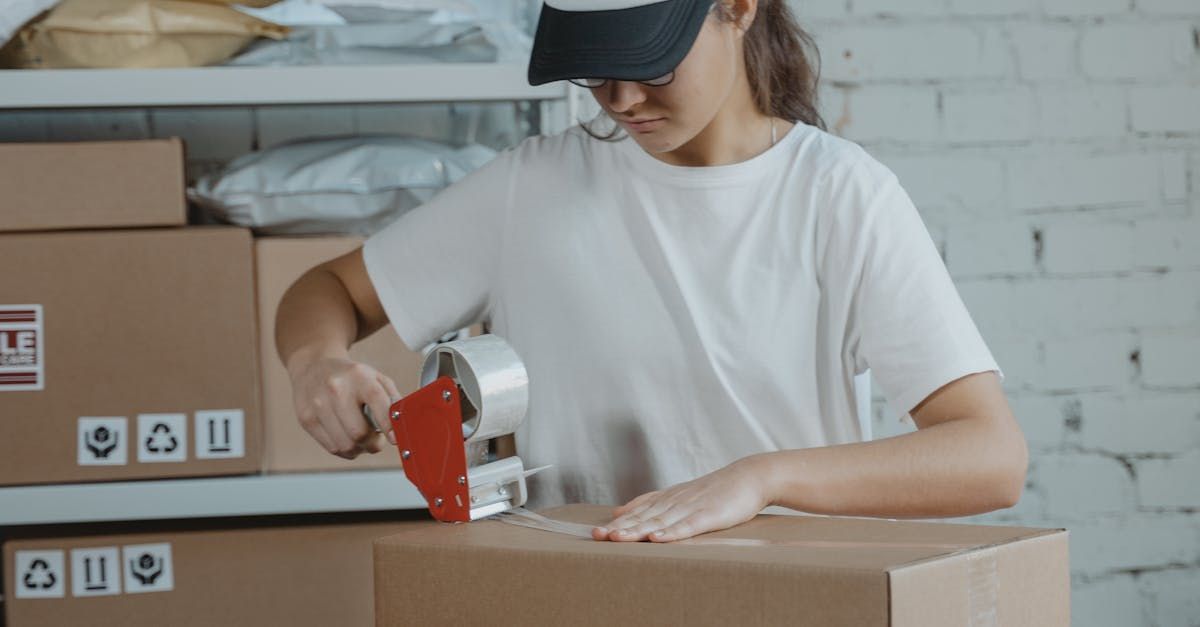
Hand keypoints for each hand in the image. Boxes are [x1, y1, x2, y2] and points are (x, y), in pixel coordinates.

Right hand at [287, 352, 400, 458]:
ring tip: (362, 437)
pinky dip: (345, 449)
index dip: (389, 426)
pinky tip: (347, 437)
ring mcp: (318, 404)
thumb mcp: (376, 378)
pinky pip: (332, 448)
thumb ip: (393, 400)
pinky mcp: (306, 419)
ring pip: (346, 445)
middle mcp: (336, 389)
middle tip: (377, 439)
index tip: (395, 439)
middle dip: (374, 443)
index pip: (378, 404)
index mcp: (359, 376)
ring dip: (360, 449)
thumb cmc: (350, 377)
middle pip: (359, 433)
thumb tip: (403, 424)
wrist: (314, 367)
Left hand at [593, 455, 773, 541]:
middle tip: (597, 535)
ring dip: (638, 531)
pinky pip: (688, 526)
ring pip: (660, 521)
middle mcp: (675, 502)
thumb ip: (651, 503)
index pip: (637, 512)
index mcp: (667, 499)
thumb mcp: (679, 495)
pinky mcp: (709, 515)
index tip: (595, 532)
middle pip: (643, 517)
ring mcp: (691, 508)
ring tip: (618, 538)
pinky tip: (657, 539)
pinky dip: (672, 533)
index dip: (617, 523)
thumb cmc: (715, 491)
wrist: (748, 477)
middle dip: (620, 527)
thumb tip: (619, 512)